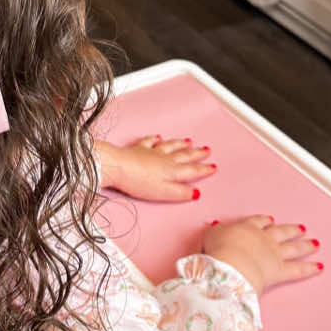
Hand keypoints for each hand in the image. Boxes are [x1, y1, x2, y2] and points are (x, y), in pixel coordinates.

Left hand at [95, 135, 214, 201]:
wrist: (117, 166)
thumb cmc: (138, 181)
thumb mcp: (163, 192)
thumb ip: (180, 192)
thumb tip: (195, 193)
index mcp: (172, 170)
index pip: (192, 170)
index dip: (204, 169)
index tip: (213, 167)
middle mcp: (164, 159)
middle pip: (185, 155)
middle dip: (197, 153)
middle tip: (207, 150)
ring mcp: (151, 152)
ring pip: (171, 146)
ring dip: (181, 144)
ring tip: (190, 141)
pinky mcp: (138, 149)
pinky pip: (150, 141)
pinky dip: (156, 139)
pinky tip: (159, 137)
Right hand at [203, 215, 322, 294]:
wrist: (230, 266)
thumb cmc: (219, 251)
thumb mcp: (210, 236)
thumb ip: (216, 231)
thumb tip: (216, 227)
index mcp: (246, 228)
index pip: (257, 222)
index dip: (264, 221)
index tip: (269, 220)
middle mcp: (264, 239)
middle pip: (280, 231)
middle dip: (290, 230)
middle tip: (301, 228)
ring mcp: (274, 254)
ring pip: (293, 247)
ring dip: (305, 245)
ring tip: (314, 243)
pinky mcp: (280, 270)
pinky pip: (297, 269)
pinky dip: (309, 268)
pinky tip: (319, 266)